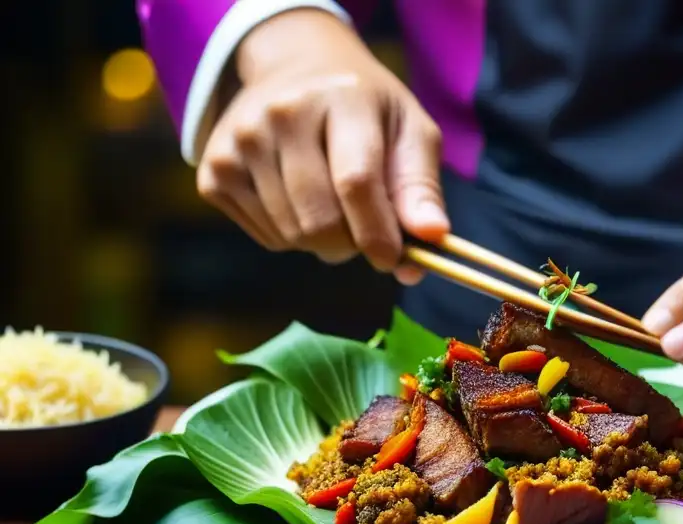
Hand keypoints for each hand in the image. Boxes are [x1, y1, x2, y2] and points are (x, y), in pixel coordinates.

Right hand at [196, 9, 445, 284]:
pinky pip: (267, 238)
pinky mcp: (215, 170)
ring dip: (323, 241)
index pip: (356, 183)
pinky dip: (292, 237)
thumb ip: (420, 187)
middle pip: (319, 221)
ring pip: (292, 236)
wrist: (297, 70)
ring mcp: (239, 141)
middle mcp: (280, 114)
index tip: (393, 260)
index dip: (377, 234)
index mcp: (339, 98)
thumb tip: (432, 237)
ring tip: (333, 206)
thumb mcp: (409, 132)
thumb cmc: (366, 110)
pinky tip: (299, 200)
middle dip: (352, 244)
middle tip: (365, 231)